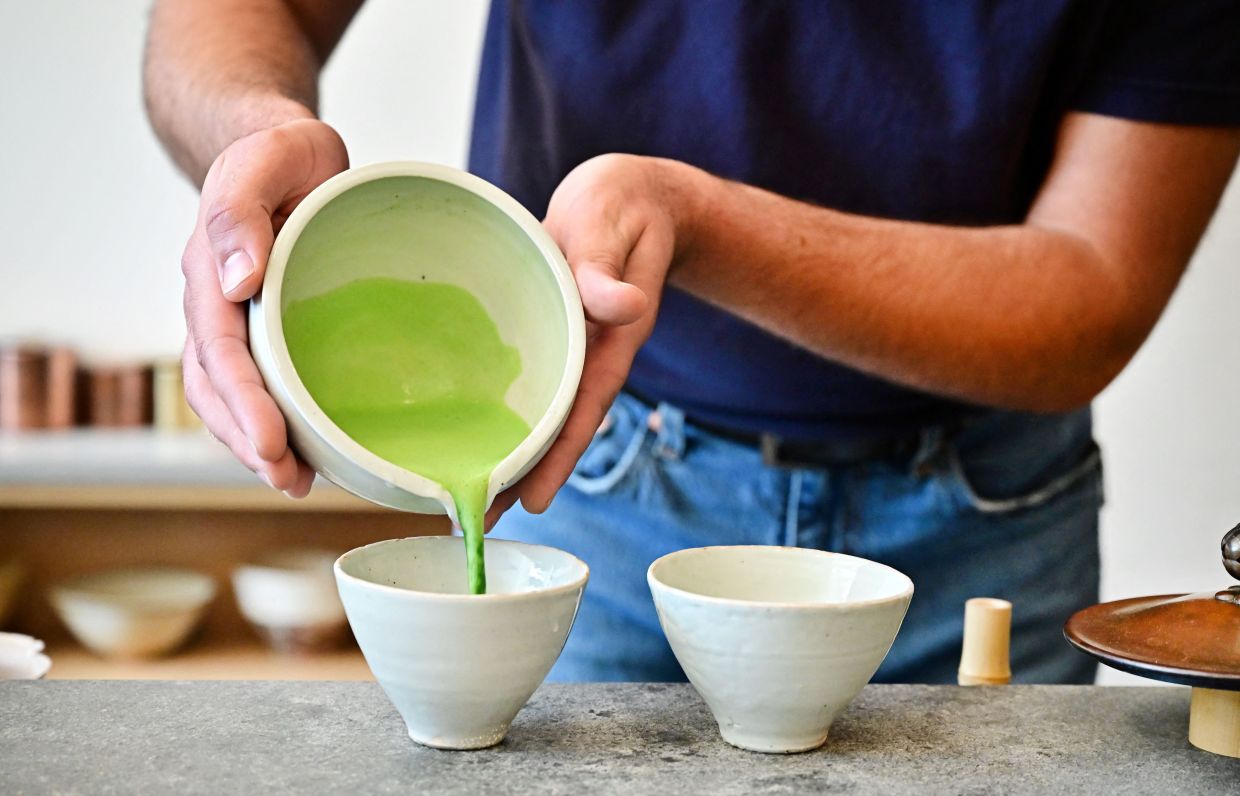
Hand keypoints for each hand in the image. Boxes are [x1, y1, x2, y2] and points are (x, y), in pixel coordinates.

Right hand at [181, 119, 347, 495]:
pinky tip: (310, 453)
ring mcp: (238, 322)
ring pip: (231, 397)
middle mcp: (216, 305)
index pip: (219, 349)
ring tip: (296, 482)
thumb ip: (240, 209)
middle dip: (248, 440)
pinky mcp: (266, 333)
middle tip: (289, 480)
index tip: (270, 442)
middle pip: (218, 387)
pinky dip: (279, 424)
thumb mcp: (270, 156)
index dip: (243, 402)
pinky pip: (262, 386)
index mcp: (212, 271)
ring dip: (258, 445)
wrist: (284, 152)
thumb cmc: (281, 154)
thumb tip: (238, 279)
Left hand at [486, 153, 703, 526]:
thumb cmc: (623, 206)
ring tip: (467, 496)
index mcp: (608, 337)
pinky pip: (526, 381)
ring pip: (540, 411)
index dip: (559, 456)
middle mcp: (588, 352)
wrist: (630, 196)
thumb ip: (611, 271)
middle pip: (557, 425)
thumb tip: (624, 308)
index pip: (583, 407)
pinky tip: (471, 428)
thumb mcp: (614, 227)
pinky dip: (504, 410)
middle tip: (478, 522)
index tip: (532, 501)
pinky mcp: (547, 332)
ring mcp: (568, 346)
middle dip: (524, 474)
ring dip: (511, 451)